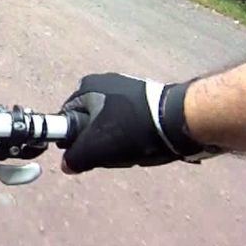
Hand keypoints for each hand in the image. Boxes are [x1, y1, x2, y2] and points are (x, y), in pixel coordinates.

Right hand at [59, 73, 213, 173]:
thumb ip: (74, 158)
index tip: (82, 153)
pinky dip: (132, 132)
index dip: (71, 139)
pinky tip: (142, 144)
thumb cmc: (131, 130)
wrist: (179, 120)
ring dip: (114, 138)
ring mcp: (128, 86)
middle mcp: (104, 80)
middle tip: (107, 155)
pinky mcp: (147, 95)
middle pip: (89, 120)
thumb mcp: (95, 149)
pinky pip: (129, 119)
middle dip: (96, 140)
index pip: (66, 117)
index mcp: (87, 87)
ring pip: (110, 122)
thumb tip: (67, 165)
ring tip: (128, 151)